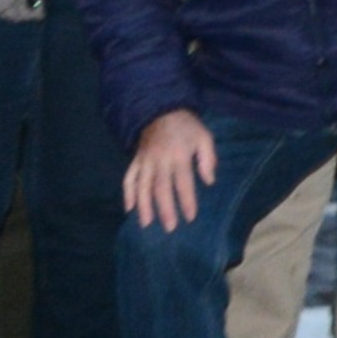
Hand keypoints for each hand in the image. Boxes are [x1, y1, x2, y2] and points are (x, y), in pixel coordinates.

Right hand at [125, 108, 214, 229]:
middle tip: (170, 228)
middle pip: (161, 188)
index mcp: (179, 155)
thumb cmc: (187, 127)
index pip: (183, 182)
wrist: (161, 110)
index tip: (190, 217)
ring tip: (146, 224)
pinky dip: (127, 193)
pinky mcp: (135, 160)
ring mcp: (145, 161)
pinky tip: (129, 208)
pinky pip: (128, 178)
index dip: (186, 200)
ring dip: (144, 206)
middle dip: (165, 209)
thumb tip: (209, 181)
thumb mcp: (204, 137)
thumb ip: (208, 158)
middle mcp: (160, 160)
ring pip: (142, 186)